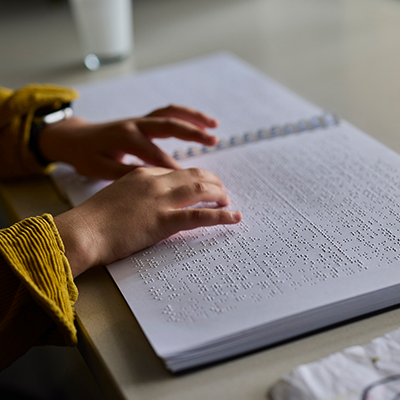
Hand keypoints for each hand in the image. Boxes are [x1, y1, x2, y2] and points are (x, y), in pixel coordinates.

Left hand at [40, 105, 218, 179]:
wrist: (73, 138)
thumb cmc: (86, 156)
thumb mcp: (100, 169)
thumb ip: (125, 173)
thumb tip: (152, 179)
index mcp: (125, 138)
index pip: (156, 155)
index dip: (174, 168)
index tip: (191, 181)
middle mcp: (135, 124)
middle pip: (169, 125)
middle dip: (192, 133)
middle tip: (213, 141)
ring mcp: (139, 120)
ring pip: (170, 114)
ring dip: (193, 118)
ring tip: (214, 126)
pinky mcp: (142, 121)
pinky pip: (167, 114)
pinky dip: (185, 116)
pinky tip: (199, 123)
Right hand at [54, 167, 241, 276]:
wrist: (81, 231)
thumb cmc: (93, 219)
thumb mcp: (117, 197)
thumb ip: (136, 195)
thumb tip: (149, 204)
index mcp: (143, 174)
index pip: (177, 171)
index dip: (194, 177)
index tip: (202, 184)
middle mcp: (155, 182)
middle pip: (193, 175)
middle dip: (212, 182)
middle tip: (222, 191)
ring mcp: (160, 200)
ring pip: (200, 190)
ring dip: (219, 194)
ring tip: (228, 201)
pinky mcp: (163, 221)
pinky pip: (199, 216)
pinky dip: (221, 216)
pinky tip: (234, 217)